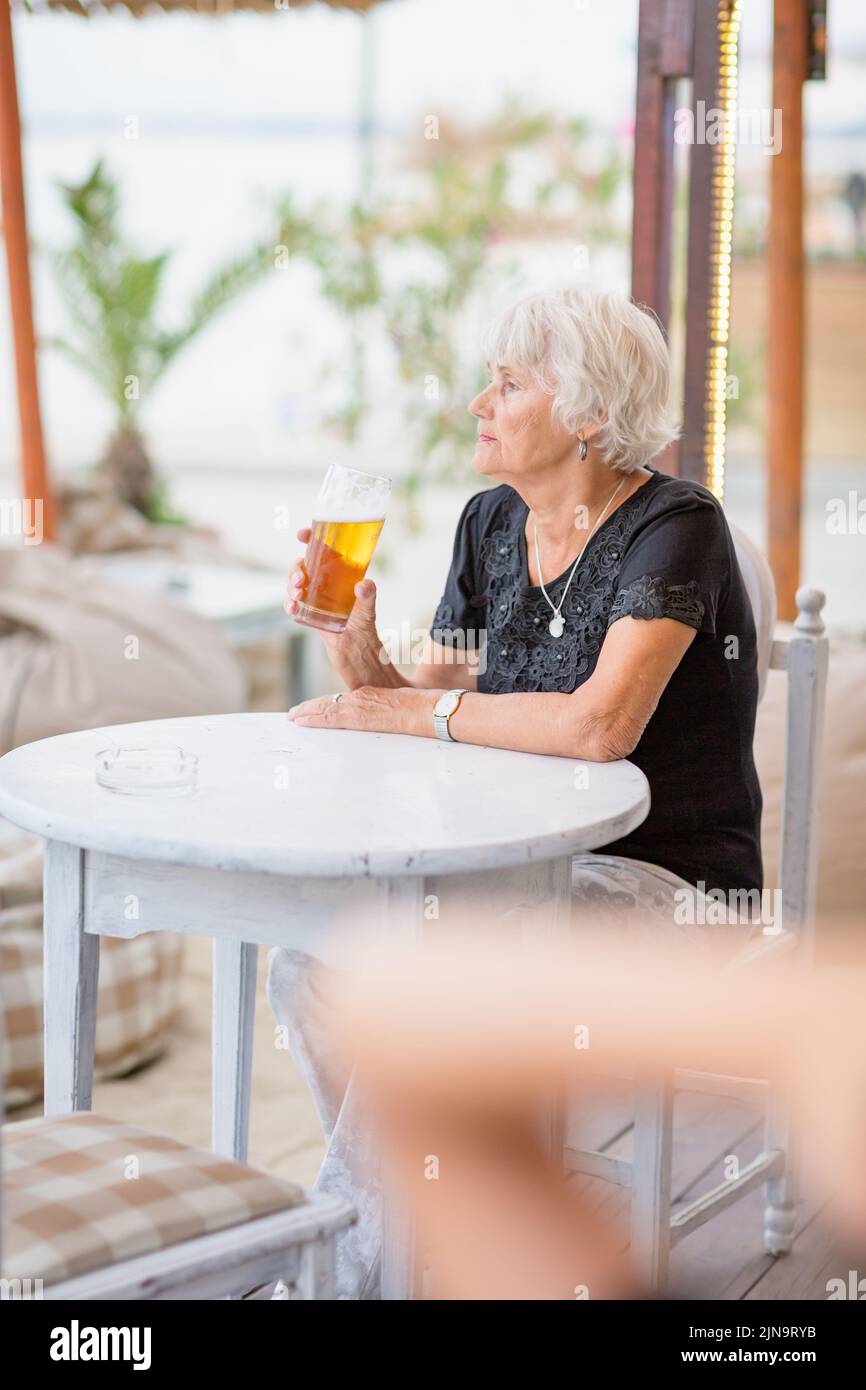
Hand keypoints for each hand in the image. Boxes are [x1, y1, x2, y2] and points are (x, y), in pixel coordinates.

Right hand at [284, 527, 392, 690]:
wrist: (359, 661)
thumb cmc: (366, 635)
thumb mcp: (367, 615)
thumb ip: (367, 599)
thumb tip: (364, 584)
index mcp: (343, 577)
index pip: (326, 551)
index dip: (313, 538)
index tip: (302, 534)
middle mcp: (330, 585)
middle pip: (306, 566)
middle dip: (296, 567)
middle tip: (299, 580)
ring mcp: (319, 600)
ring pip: (298, 584)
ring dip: (291, 584)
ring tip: (296, 593)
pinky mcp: (312, 615)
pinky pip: (295, 605)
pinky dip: (290, 604)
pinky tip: (292, 609)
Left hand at [288, 685, 441, 738]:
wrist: (431, 709)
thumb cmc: (423, 709)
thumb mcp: (400, 708)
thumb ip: (386, 712)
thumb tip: (385, 718)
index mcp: (370, 695)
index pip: (341, 700)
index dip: (324, 705)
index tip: (311, 708)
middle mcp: (361, 698)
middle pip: (329, 702)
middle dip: (309, 709)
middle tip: (293, 714)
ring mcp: (360, 706)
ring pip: (325, 708)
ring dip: (306, 713)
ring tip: (292, 717)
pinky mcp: (360, 717)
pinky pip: (331, 717)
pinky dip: (313, 719)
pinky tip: (301, 721)